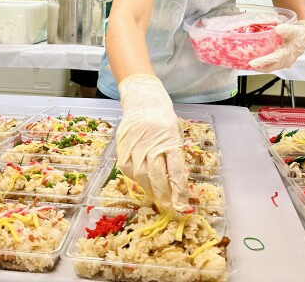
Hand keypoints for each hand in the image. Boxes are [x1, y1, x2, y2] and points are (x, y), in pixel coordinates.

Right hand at [116, 74, 188, 212]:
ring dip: (150, 190)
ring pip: (140, 175)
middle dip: (164, 196)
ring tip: (158, 198)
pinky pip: (127, 168)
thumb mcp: (175, 134)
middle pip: (157, 176)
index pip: (175, 170)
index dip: (179, 191)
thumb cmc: (163, 117)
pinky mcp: (122, 146)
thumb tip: (176, 185)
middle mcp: (151, 142)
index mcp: (169, 138)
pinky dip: (136, 179)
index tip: (182, 206)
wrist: (142, 97)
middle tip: (170, 208)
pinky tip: (143, 183)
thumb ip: (175, 157)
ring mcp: (134, 144)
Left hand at [248, 20, 304, 71]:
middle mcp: (285, 61)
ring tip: (252, 64)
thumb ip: (284, 29)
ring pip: (271, 67)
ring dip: (262, 66)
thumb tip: (277, 29)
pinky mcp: (285, 61)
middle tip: (247, 65)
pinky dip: (267, 64)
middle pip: (269, 67)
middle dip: (258, 67)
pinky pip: (274, 65)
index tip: (251, 63)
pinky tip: (262, 60)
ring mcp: (285, 62)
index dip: (260, 62)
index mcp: (285, 54)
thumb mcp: (292, 29)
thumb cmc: (300, 33)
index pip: (271, 60)